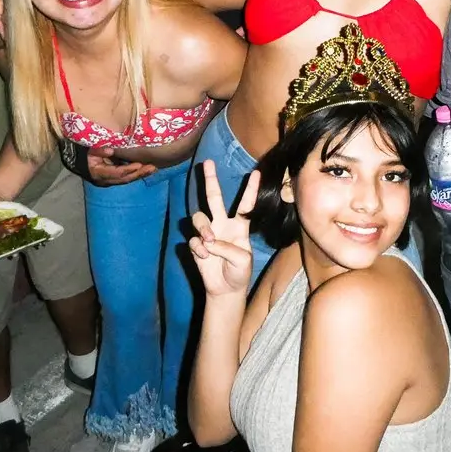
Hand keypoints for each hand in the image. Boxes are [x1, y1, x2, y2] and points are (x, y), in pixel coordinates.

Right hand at [88, 146, 155, 185]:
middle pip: (125, 178)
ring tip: (153, 169)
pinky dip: (137, 173)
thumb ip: (98, 151)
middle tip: (152, 168)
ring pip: (128, 179)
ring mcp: (111, 181)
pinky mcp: (115, 179)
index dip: (128, 169)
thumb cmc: (85, 155)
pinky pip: (127, 177)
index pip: (116, 173)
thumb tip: (110, 150)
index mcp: (99, 173)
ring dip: (141, 174)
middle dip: (139, 173)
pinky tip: (147, 169)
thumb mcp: (89, 151)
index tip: (139, 165)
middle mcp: (106, 180)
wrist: (82, 164)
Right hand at [189, 160, 258, 296]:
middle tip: (207, 162)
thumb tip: (209, 240)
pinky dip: (199, 249)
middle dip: (210, 180)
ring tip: (209, 240)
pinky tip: (205, 258)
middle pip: (214, 198)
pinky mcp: (196, 245)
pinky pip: (193, 240)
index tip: (257, 172)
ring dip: (203, 227)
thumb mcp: (243, 260)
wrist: (226, 289)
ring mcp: (208, 233)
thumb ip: (228, 248)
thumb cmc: (239, 272)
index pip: (245, 205)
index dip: (251, 189)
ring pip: (199, 217)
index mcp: (239, 226)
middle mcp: (222, 224)